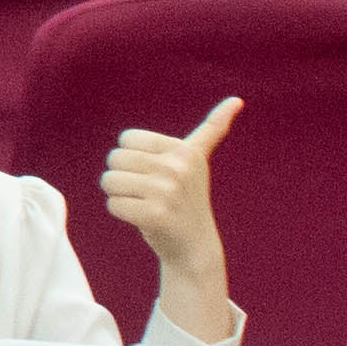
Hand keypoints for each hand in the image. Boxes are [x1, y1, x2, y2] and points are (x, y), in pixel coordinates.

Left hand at [99, 95, 238, 265]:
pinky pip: (113, 204)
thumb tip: (237, 99)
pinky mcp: (154, 215)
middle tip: (148, 192)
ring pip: (109, 181)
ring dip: (120, 194)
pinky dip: (121, 212)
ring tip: (145, 203)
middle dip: (124, 176)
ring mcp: (166, 192)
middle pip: (114, 158)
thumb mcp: (198, 159)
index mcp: (184, 150)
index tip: (156, 172)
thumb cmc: (187, 197)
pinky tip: (142, 218)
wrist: (194, 246)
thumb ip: (213, 128)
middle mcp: (177, 168)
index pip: (126, 138)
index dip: (133, 157)